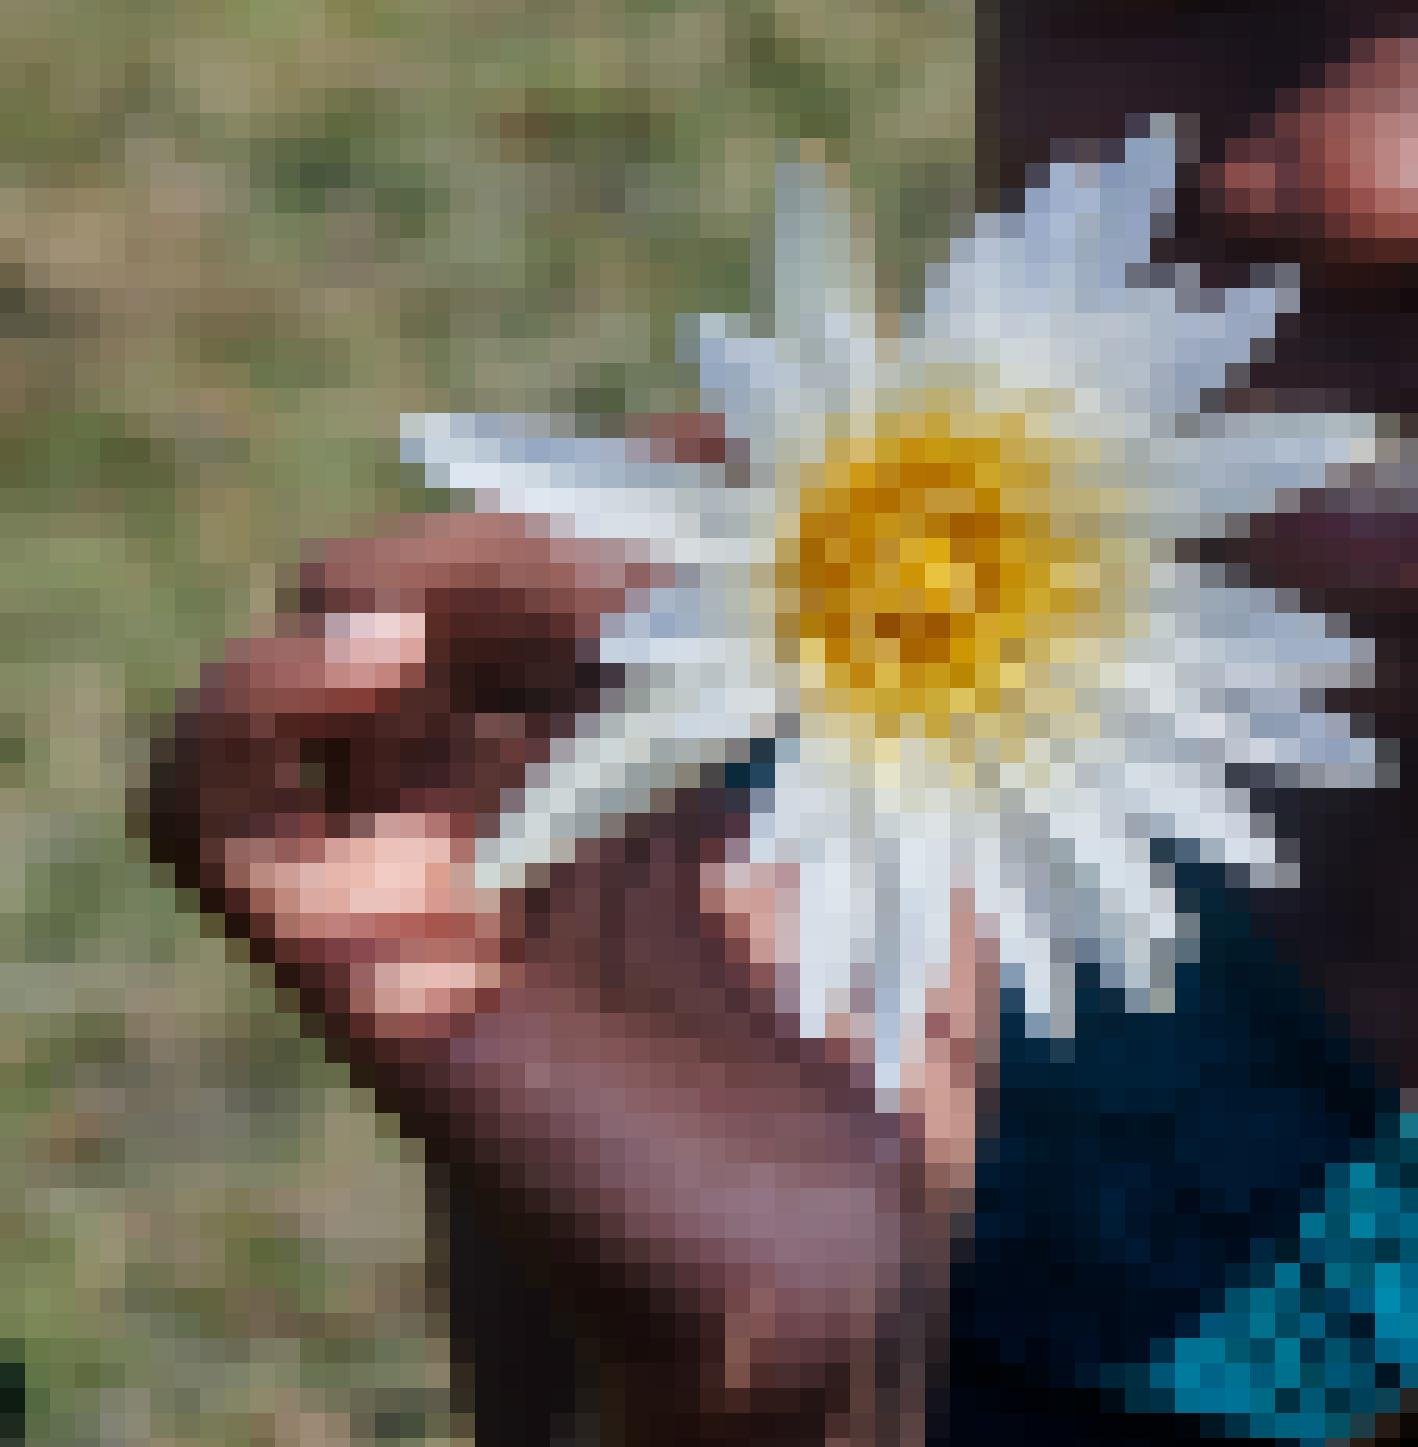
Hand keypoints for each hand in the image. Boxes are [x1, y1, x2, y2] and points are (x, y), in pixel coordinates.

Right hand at [142, 421, 984, 1436]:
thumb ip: (858, 654)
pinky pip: (210, 806)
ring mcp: (414, 864)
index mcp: (623, 749)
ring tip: (560, 600)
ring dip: (421, 579)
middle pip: (445, 576)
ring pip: (317, 654)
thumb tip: (825, 494)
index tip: (754, 464)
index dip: (639, 484)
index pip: (567, 548)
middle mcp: (502, 792)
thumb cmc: (885, 1045)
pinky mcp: (346, 951)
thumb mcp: (898, 805)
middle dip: (549, 524)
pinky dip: (248, 704)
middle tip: (676, 551)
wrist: (833, 1260)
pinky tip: (371, 657)